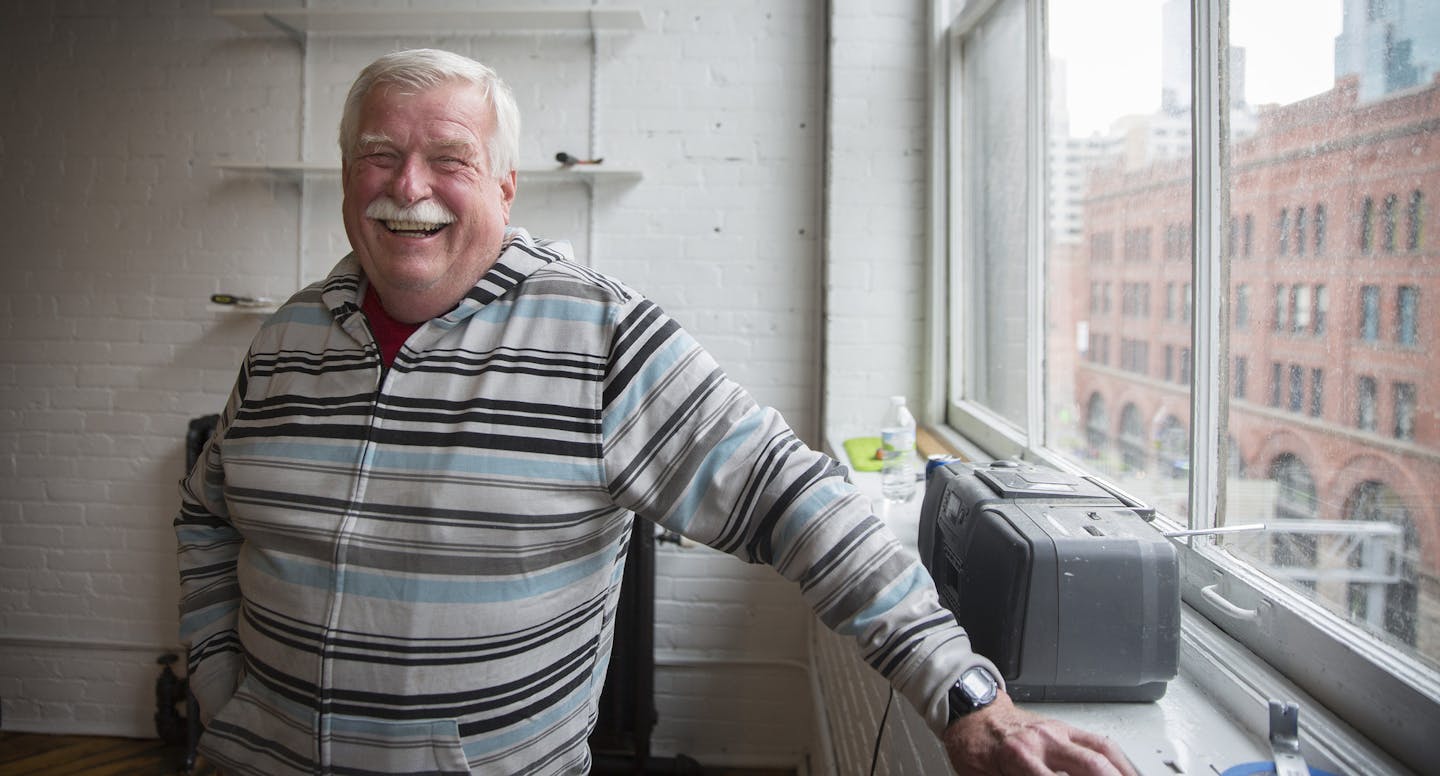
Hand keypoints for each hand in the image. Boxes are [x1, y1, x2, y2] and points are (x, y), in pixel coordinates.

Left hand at [942, 693, 1137, 774]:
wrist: (972, 712)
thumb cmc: (974, 746)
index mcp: (1019, 756)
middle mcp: (1044, 741)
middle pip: (1091, 766)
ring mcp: (1057, 731)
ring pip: (1102, 752)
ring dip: (1123, 771)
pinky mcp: (1065, 727)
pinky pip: (1099, 741)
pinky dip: (1119, 759)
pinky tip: (1127, 771)